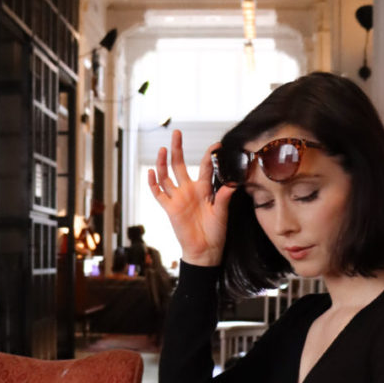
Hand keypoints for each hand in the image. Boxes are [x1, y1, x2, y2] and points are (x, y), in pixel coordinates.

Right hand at [147, 129, 235, 267]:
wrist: (205, 250)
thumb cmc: (216, 231)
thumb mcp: (222, 213)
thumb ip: (224, 198)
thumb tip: (232, 185)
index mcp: (204, 189)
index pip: (205, 167)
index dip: (209, 156)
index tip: (216, 145)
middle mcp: (189, 190)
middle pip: (180, 165)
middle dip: (178, 149)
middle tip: (177, 133)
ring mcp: (178, 198)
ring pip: (166, 176)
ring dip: (163, 163)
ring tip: (163, 149)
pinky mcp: (169, 209)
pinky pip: (158, 194)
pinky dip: (153, 183)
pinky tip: (151, 172)